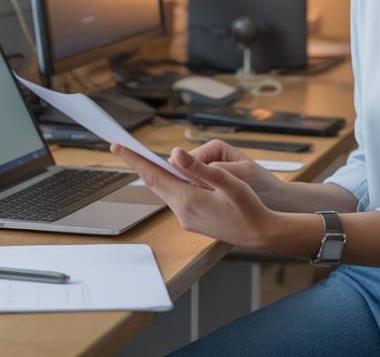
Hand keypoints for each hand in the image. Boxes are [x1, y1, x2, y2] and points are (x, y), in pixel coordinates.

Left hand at [110, 143, 278, 250]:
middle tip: (125, 147)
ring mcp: (186, 218)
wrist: (261, 234)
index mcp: (188, 199)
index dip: (135, 159)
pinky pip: (175, 197)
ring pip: (165, 190)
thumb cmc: (249, 207)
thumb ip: (200, 168)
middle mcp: (182, 211)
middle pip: (155, 183)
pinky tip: (173, 176)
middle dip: (140, 165)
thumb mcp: (228, 182)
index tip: (118, 145)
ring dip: (156, 174)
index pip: (153, 175)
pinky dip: (169, 184)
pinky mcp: (192, 221)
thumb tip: (174, 154)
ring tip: (146, 158)